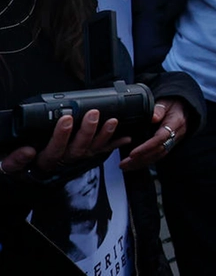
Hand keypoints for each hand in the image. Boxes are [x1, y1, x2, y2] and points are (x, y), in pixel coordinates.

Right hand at [0, 109, 131, 178]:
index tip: (65, 119)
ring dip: (104, 136)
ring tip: (112, 121)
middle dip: (87, 131)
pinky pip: (101, 152)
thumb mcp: (12, 165)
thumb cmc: (23, 167)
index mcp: (45, 162)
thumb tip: (27, 151)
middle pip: (78, 148)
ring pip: (92, 150)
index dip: (61, 136)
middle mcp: (64, 162)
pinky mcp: (85, 158)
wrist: (30, 178)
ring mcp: (77, 160)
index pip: (54, 150)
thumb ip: (15, 160)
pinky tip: (126, 137)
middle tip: (93, 114)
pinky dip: (114, 144)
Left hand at [120, 98, 190, 170]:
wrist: (184, 107)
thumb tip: (153, 117)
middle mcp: (176, 134)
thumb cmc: (173, 103)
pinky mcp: (169, 144)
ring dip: (141, 163)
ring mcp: (173, 141)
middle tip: (124, 164)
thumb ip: (159, 109)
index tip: (132, 153)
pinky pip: (158, 155)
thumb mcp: (166, 102)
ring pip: (158, 156)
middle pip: (158, 151)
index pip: (160, 138)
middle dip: (141, 159)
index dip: (146, 147)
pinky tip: (134, 164)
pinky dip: (146, 161)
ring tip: (125, 166)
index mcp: (175, 123)